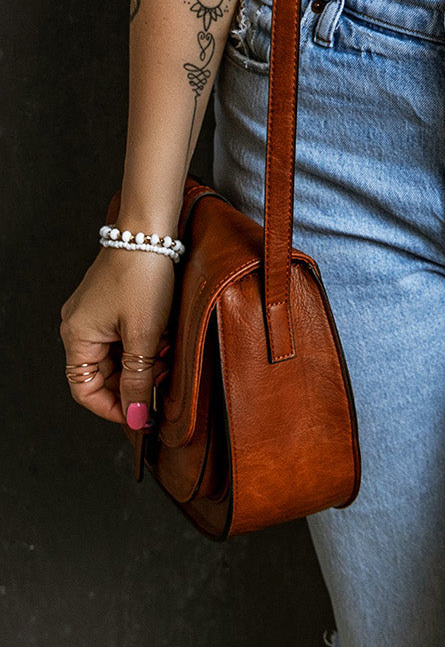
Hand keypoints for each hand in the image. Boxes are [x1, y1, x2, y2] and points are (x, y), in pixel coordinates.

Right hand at [60, 243, 175, 431]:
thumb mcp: (143, 335)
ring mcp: (95, 314)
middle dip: (134, 383)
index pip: (85, 392)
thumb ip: (138, 379)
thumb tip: (135, 416)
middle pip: (103, 375)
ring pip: (117, 357)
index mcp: (77, 337)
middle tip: (162, 384)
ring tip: (167, 360)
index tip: (139, 416)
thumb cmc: (142, 276)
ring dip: (142, 364)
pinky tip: (164, 341)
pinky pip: (123, 337)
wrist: (149, 230)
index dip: (113, 408)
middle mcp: (79, 327)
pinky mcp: (111, 303)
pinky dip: (143, 345)